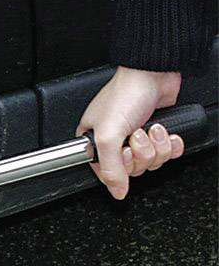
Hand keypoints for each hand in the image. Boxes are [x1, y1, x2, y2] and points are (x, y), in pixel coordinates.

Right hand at [76, 66, 184, 199]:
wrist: (153, 73)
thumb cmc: (125, 94)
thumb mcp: (108, 136)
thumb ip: (110, 168)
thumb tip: (116, 192)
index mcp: (95, 142)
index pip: (107, 172)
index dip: (120, 167)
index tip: (123, 153)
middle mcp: (116, 141)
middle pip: (132, 169)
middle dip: (142, 154)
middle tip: (138, 136)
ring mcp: (138, 137)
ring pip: (151, 162)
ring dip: (157, 146)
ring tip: (152, 128)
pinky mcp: (158, 133)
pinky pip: (168, 153)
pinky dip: (170, 144)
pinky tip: (165, 130)